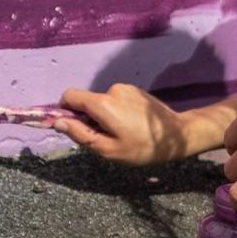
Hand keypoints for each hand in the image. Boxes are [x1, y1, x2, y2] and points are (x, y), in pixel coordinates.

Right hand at [53, 83, 193, 165]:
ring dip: (103, 117)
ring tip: (122, 133)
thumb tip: (57, 122)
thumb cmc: (143, 147)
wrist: (179, 135)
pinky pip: (115, 101)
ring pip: (101, 102)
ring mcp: (126, 88)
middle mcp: (113, 90)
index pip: (69, 96)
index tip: (72, 126)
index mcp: (103, 103)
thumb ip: (81, 134)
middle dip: (88, 118)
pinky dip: (116, 112)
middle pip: (86, 101)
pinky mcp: (136, 91)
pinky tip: (132, 125)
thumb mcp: (108, 149)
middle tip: (105, 138)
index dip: (64, 110)